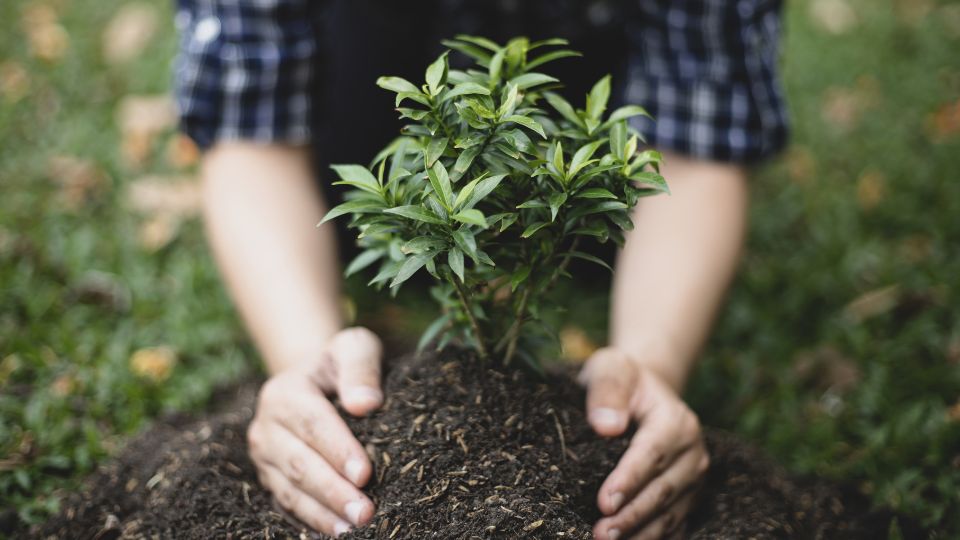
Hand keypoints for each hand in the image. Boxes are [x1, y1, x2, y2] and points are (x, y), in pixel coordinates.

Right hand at [247, 327, 382, 536]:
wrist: (317, 379)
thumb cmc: (342, 363)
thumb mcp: (354, 348)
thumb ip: (361, 367)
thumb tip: (366, 404)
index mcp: (284, 391)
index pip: (312, 423)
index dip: (338, 450)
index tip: (365, 473)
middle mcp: (266, 425)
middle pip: (299, 462)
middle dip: (332, 490)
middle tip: (365, 512)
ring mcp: (265, 456)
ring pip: (290, 489)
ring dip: (322, 512)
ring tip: (354, 529)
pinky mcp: (270, 478)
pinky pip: (288, 504)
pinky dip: (312, 519)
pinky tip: (337, 530)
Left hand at [580, 347, 708, 539]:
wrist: (643, 390)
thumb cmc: (622, 379)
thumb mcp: (611, 369)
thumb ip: (607, 391)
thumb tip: (606, 427)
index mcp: (676, 419)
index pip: (652, 454)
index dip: (629, 480)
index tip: (604, 502)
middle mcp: (692, 450)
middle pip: (663, 489)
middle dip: (632, 515)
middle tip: (601, 534)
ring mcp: (693, 475)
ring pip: (671, 511)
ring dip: (642, 532)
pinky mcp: (688, 493)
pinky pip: (675, 522)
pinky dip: (654, 536)